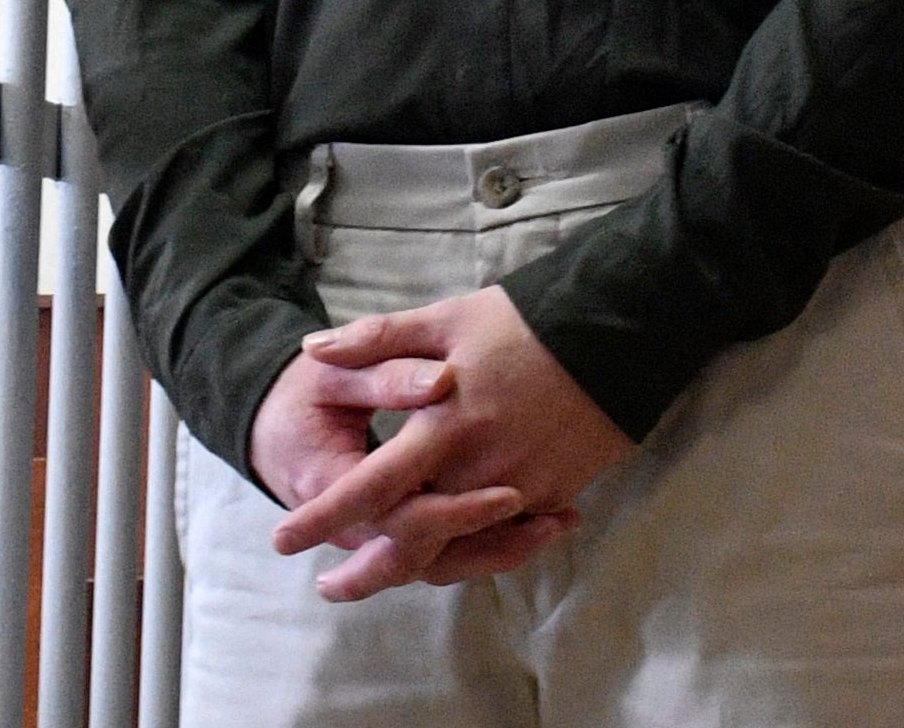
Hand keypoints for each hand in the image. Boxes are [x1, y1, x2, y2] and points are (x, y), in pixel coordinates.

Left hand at [268, 287, 637, 602]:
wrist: (620, 330)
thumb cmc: (527, 322)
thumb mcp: (449, 319)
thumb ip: (378, 339)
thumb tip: (312, 351)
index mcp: (442, 428)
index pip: (368, 489)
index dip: (322, 518)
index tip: (283, 538)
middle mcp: (476, 470)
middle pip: (411, 545)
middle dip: (365, 574)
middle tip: (330, 584)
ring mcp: (520, 487)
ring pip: (458, 550)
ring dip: (417, 567)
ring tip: (387, 571)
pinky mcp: (555, 492)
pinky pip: (507, 535)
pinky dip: (478, 547)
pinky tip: (459, 545)